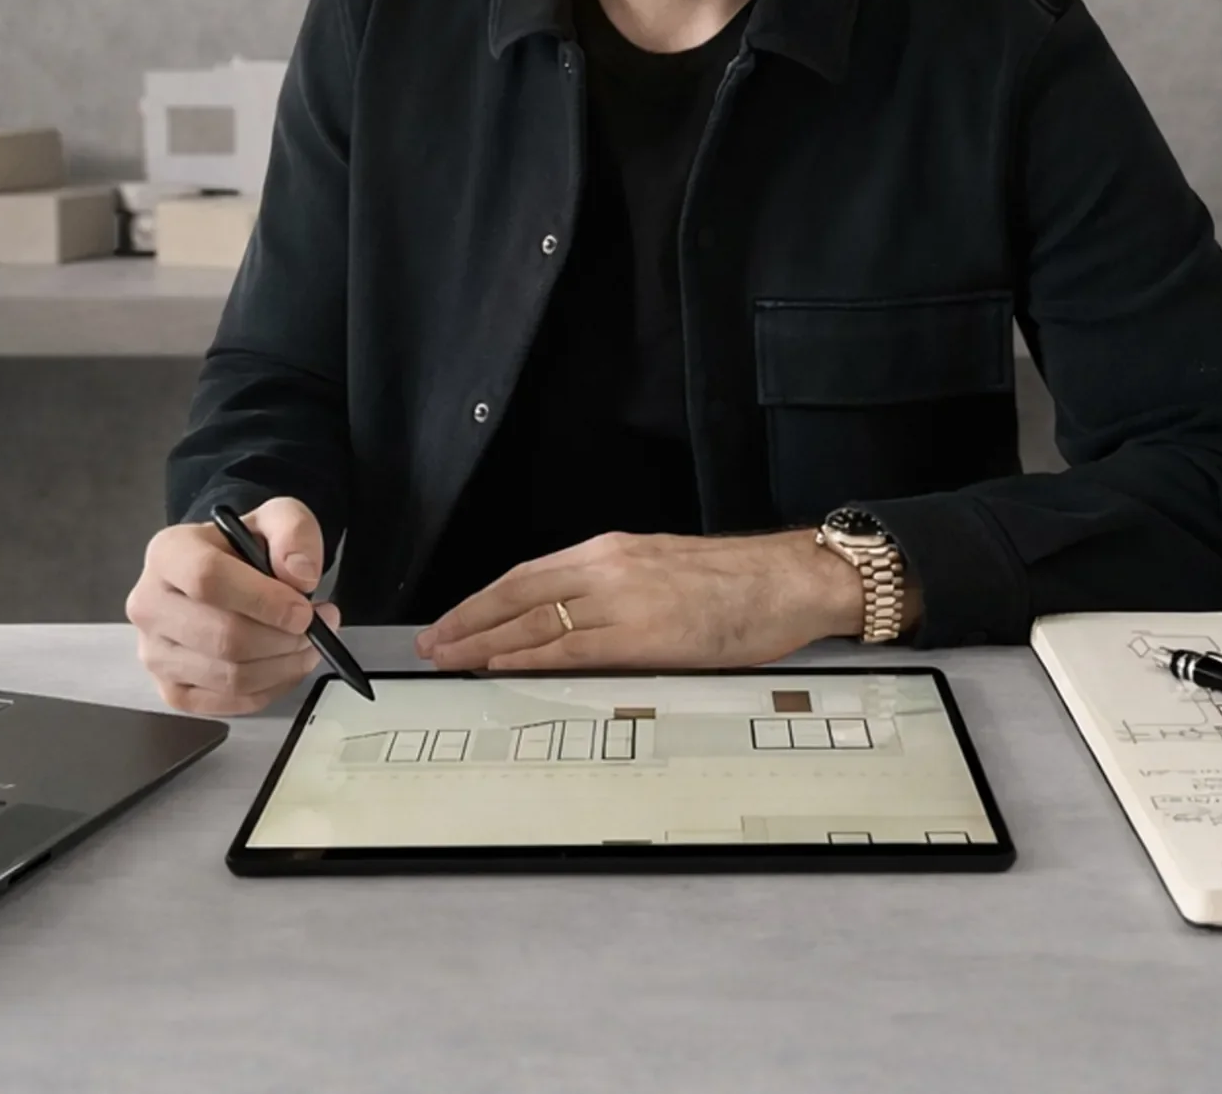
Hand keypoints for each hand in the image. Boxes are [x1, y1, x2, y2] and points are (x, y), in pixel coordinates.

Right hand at [125, 496, 343, 714]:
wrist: (224, 574)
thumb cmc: (246, 547)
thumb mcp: (277, 518)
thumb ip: (293, 532)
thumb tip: (300, 576)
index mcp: (168, 553)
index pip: (207, 579)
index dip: (263, 600)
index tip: (303, 610)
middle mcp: (149, 605)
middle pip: (222, 636)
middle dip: (283, 638)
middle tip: (318, 626)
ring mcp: (154, 653)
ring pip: (229, 676)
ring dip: (283, 665)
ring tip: (309, 643)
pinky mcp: (171, 690)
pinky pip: (227, 703)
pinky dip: (269, 690)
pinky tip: (286, 665)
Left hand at [414, 528, 865, 672]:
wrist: (789, 579)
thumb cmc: (739, 583)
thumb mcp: (663, 571)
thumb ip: (616, 592)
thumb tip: (573, 625)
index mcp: (612, 551)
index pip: (528, 575)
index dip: (482, 600)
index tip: (452, 622)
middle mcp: (608, 566)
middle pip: (519, 595)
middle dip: (468, 622)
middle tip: (431, 645)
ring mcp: (623, 598)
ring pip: (535, 622)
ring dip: (485, 644)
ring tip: (451, 661)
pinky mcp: (643, 633)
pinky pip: (571, 649)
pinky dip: (528, 660)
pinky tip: (502, 670)